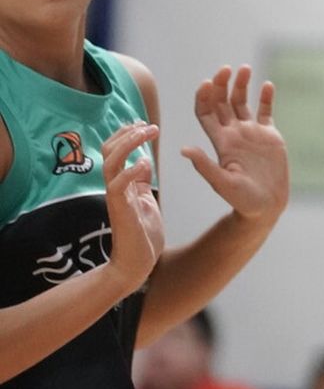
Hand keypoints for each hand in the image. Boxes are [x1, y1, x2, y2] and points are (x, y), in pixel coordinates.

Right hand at [104, 121, 163, 293]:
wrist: (137, 265)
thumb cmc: (142, 235)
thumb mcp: (145, 201)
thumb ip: (141, 182)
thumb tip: (144, 160)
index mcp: (122, 184)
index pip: (115, 151)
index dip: (127, 134)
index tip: (144, 123)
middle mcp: (115, 187)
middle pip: (109, 150)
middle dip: (127, 133)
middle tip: (148, 125)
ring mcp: (116, 198)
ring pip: (110, 162)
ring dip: (128, 144)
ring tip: (147, 133)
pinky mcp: (120, 210)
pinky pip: (117, 185)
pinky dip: (130, 171)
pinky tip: (145, 163)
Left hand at [181, 67, 288, 223]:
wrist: (266, 207)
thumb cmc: (242, 200)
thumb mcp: (222, 183)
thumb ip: (205, 165)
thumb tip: (183, 149)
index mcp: (220, 142)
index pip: (206, 112)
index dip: (204, 96)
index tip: (208, 82)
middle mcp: (233, 133)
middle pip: (222, 102)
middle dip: (222, 84)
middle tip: (226, 69)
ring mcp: (251, 133)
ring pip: (242, 102)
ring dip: (242, 85)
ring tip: (245, 69)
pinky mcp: (269, 136)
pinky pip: (266, 111)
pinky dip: (266, 97)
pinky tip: (268, 85)